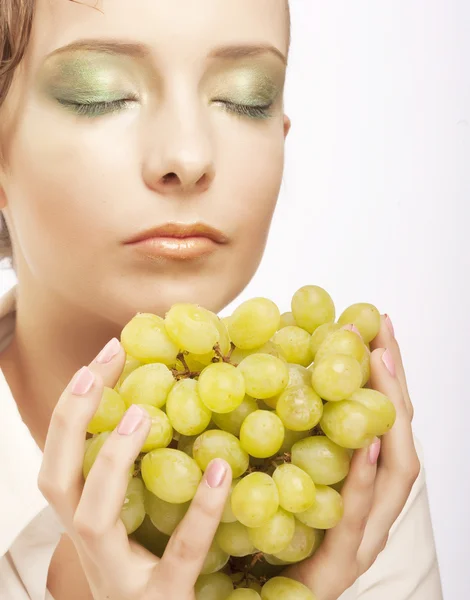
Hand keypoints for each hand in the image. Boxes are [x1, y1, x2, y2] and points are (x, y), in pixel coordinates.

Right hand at [38, 339, 231, 599]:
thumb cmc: (151, 581)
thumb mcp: (136, 531)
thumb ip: (141, 483)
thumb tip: (168, 410)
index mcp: (88, 525)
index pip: (61, 462)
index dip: (71, 411)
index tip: (102, 358)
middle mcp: (92, 549)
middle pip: (56, 481)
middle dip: (70, 420)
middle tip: (99, 367)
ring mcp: (122, 577)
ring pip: (94, 516)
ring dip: (112, 460)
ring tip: (139, 413)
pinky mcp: (163, 599)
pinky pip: (181, 552)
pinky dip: (201, 510)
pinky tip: (223, 469)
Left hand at [284, 315, 419, 599]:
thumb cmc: (264, 538)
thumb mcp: (270, 470)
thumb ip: (275, 431)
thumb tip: (255, 367)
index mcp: (359, 483)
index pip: (382, 422)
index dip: (384, 377)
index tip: (374, 327)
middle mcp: (372, 506)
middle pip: (398, 438)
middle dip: (394, 384)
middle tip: (380, 333)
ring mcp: (363, 536)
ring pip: (395, 473)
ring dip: (387, 416)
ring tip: (378, 366)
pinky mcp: (342, 563)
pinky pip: (357, 517)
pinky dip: (364, 478)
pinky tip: (362, 444)